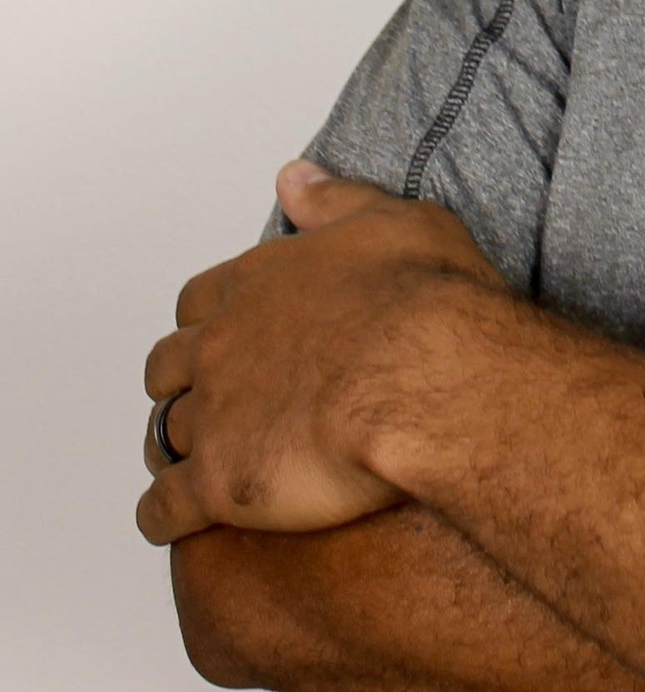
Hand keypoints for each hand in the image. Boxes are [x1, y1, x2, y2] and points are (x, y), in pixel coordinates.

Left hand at [138, 162, 506, 546]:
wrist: (431, 375)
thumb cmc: (428, 301)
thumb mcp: (394, 221)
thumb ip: (334, 200)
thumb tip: (291, 176)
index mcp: (258, 282)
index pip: (200, 299)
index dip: (211, 320)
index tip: (226, 333)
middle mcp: (222, 343)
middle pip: (169, 366)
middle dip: (181, 382)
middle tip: (211, 399)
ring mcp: (215, 414)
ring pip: (163, 434)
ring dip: (174, 446)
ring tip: (193, 462)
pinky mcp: (218, 481)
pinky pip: (163, 507)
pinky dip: (161, 515)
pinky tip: (173, 520)